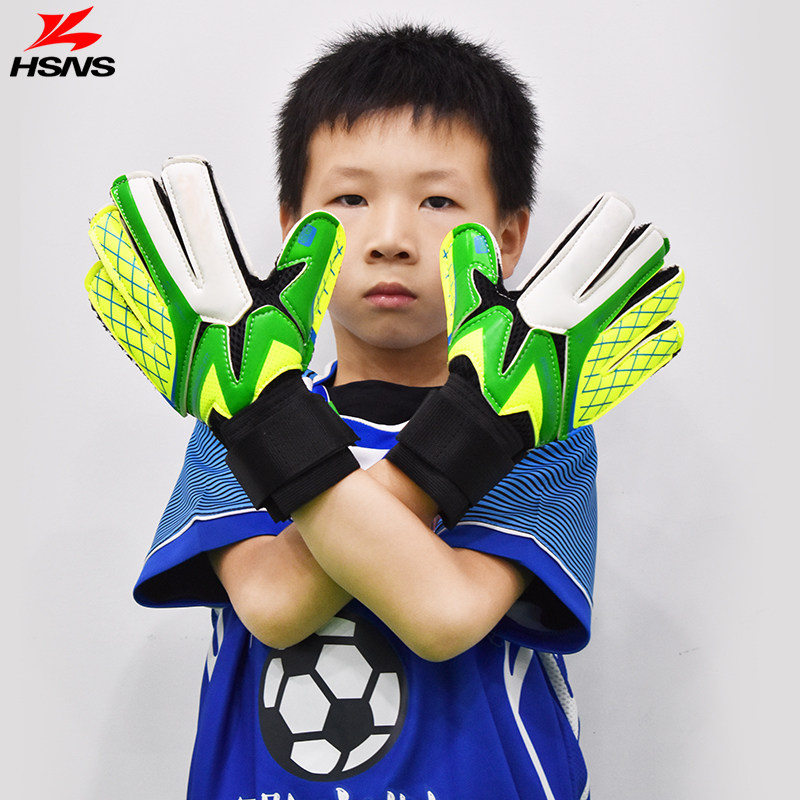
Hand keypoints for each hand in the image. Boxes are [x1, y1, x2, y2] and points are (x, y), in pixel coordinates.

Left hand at [86, 155, 343, 424]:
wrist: (253, 410)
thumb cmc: (273, 360)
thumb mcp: (299, 306)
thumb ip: (309, 261)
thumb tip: (321, 222)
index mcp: (224, 288)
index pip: (202, 226)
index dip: (188, 192)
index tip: (180, 169)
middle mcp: (186, 302)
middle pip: (151, 240)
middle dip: (139, 206)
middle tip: (131, 183)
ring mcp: (161, 324)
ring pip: (124, 270)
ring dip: (115, 240)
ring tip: (109, 216)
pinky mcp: (149, 345)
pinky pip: (115, 310)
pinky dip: (106, 286)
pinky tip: (104, 270)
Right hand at [389, 193, 683, 524]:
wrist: (489, 420)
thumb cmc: (482, 364)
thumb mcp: (470, 308)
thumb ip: (472, 266)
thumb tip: (470, 232)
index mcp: (550, 298)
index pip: (591, 248)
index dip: (611, 223)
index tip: (622, 210)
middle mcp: (582, 322)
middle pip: (627, 277)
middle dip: (645, 253)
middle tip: (657, 239)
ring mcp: (598, 354)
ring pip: (643, 314)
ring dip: (661, 292)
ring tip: (673, 276)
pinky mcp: (604, 385)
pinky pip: (645, 360)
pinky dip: (662, 342)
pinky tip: (671, 329)